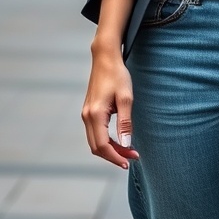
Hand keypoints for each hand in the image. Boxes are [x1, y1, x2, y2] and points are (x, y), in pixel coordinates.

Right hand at [81, 47, 139, 168]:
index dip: (116, 156)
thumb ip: (125, 123)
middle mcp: (87, 116)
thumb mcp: (126, 98)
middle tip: (133, 156)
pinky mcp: (88, 111)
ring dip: (110, 149)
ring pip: (94, 141)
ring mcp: (86, 114)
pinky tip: (119, 140)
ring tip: (128, 150)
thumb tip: (126, 144)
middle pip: (97, 147)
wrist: (105, 58)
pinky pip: (94, 133)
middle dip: (114, 155)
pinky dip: (106, 141)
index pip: (103, 146)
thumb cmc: (117, 75)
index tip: (130, 160)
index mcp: (95, 114)